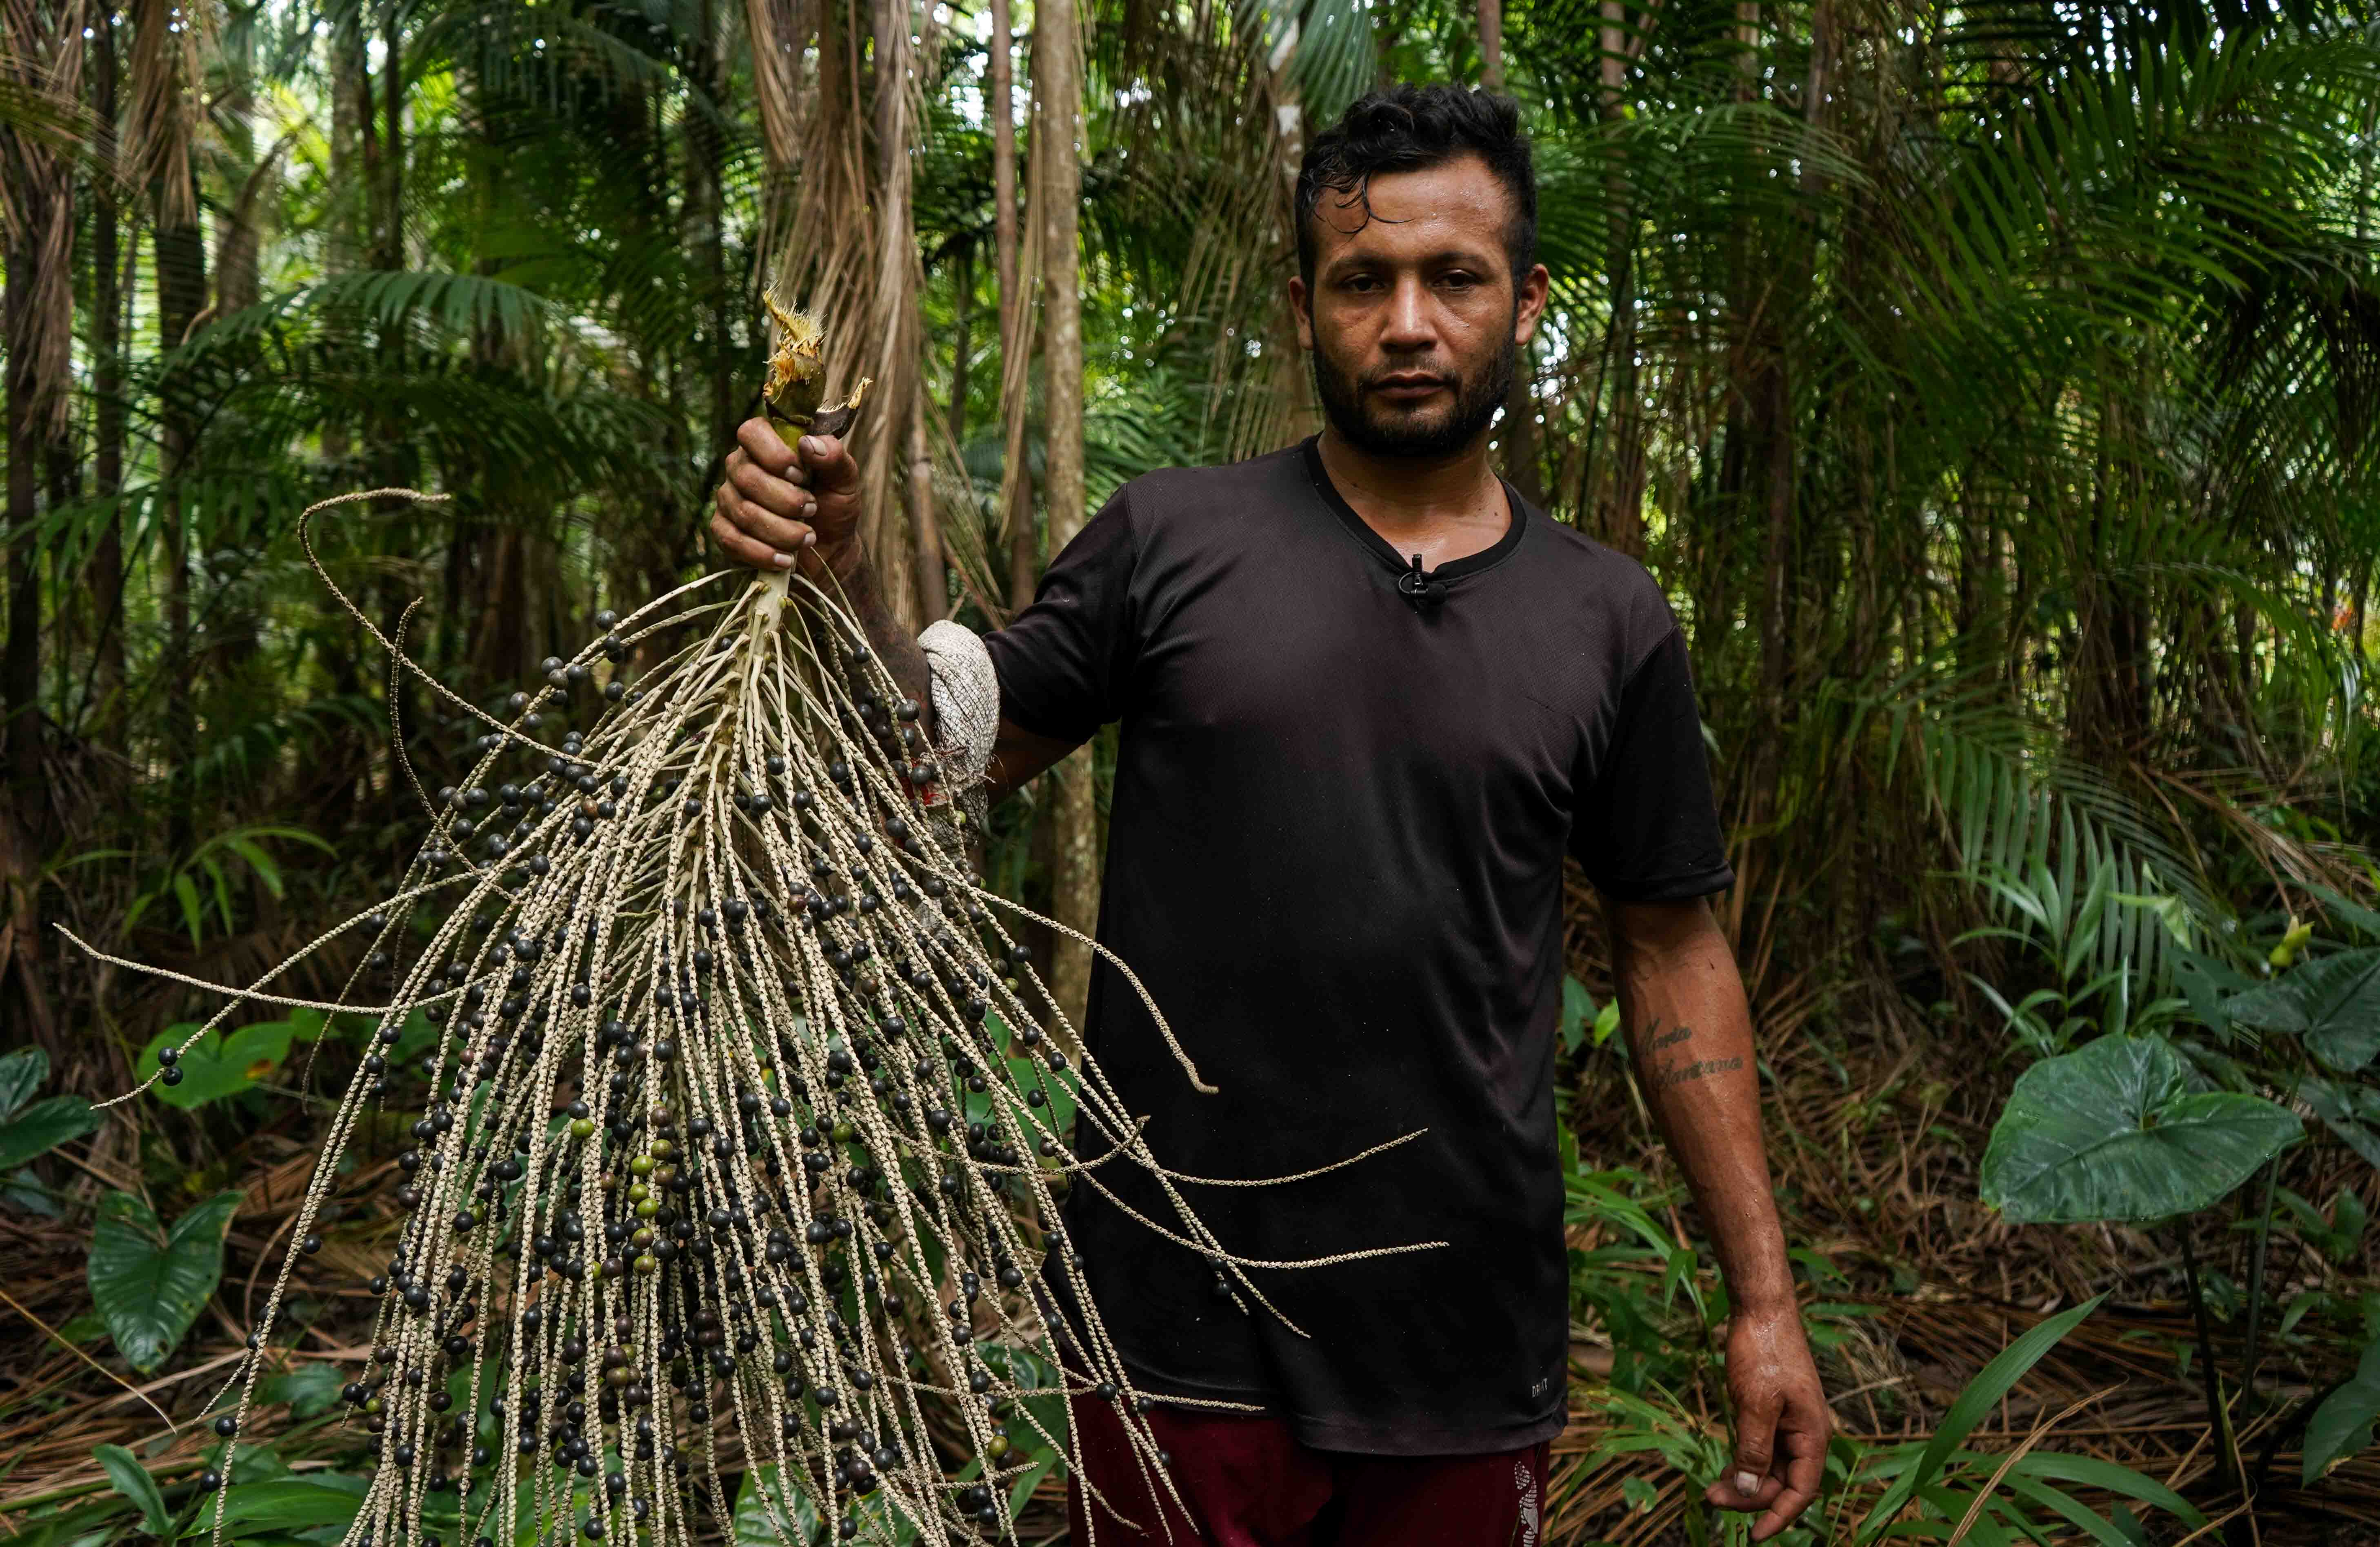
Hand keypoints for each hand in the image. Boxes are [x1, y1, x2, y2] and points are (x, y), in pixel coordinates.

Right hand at [710, 417, 863, 580]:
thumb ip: (834, 457)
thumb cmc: (833, 507)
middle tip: (813, 510)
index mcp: (766, 446)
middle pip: (747, 477)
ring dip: (781, 530)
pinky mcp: (724, 530)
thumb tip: (808, 443)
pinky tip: (786, 559)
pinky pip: (732, 540)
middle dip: (786, 500)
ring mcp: (729, 499)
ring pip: (743, 512)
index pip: (751, 432)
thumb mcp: (844, 481)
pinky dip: (763, 553)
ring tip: (808, 537)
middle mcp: (741, 468)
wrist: (829, 550)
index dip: (774, 454)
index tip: (801, 475)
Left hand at [1705, 1304, 1829, 1540]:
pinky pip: (1764, 1450)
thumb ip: (1755, 1449)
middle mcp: (1806, 1433)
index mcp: (1812, 1434)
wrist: (1761, 1310)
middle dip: (1751, 1498)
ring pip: (1771, 1468)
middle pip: (1783, 1482)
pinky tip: (1726, 1471)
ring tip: (1712, 1491)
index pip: (1801, 1490)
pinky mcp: (1774, 1413)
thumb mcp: (1755, 1404)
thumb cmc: (1763, 1352)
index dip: (1779, 1516)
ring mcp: (1791, 1423)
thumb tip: (1752, 1491)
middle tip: (1712, 1500)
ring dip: (1746, 1483)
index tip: (1754, 1537)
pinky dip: (1746, 1463)